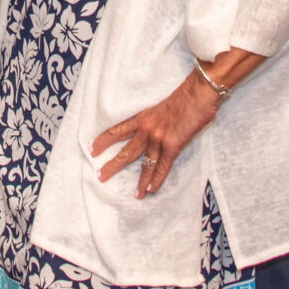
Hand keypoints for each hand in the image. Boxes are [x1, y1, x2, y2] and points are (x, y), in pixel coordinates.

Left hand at [91, 71, 217, 198]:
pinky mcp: (173, 145)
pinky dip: (157, 180)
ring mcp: (159, 138)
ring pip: (145, 164)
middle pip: (125, 151)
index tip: (92, 149)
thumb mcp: (158, 107)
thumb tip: (148, 132)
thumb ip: (151, 121)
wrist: (197, 94)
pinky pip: (163, 167)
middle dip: (112, 165)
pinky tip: (151, 190)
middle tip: (99, 176)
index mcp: (141, 118)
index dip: (103, 140)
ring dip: (140, 181)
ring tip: (135, 195)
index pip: (117, 131)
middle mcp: (146, 129)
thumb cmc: (182, 98)